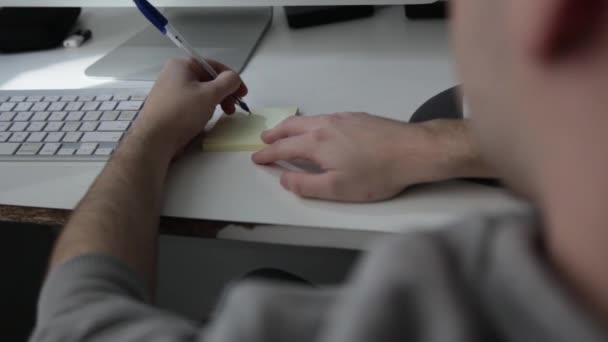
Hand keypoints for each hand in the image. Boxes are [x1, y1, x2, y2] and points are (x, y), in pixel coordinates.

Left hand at [129, 58, 247, 158]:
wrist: (155, 139)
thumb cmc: (182, 112)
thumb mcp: (210, 94)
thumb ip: (227, 82)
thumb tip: (234, 78)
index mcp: (182, 65)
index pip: (214, 65)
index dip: (231, 78)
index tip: (243, 94)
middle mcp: (175, 74)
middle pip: (208, 79)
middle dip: (225, 92)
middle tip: (234, 108)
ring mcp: (171, 91)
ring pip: (201, 92)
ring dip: (217, 101)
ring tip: (225, 114)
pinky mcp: (170, 106)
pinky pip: (193, 102)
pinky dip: (204, 108)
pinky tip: (208, 118)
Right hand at [253, 113, 489, 201]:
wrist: (413, 151)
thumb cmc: (376, 174)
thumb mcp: (336, 189)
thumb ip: (306, 185)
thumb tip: (284, 178)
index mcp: (316, 143)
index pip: (283, 148)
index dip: (267, 154)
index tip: (257, 157)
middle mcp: (326, 125)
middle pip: (292, 126)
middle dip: (276, 133)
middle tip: (265, 139)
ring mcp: (343, 118)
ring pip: (310, 119)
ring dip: (293, 126)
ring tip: (287, 132)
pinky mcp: (358, 117)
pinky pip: (326, 117)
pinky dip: (313, 122)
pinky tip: (320, 129)